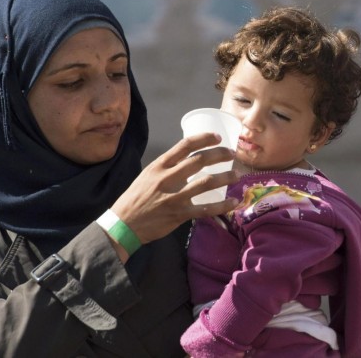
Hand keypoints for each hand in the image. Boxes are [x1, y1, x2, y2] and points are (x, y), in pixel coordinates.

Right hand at [111, 133, 238, 243]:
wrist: (124, 223)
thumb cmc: (136, 198)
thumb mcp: (147, 175)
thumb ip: (166, 168)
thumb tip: (187, 162)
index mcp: (159, 165)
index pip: (185, 145)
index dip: (204, 138)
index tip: (218, 137)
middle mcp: (168, 178)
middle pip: (200, 160)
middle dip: (220, 155)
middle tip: (232, 154)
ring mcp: (175, 196)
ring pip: (206, 182)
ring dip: (225, 177)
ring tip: (236, 175)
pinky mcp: (179, 214)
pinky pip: (206, 208)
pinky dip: (222, 206)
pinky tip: (234, 202)